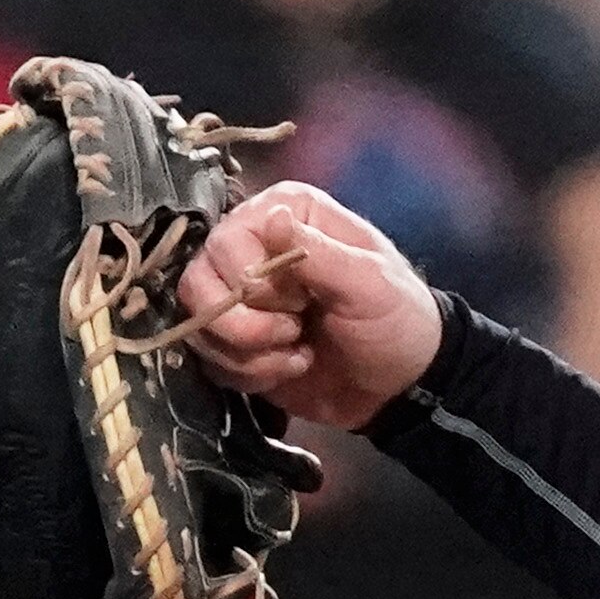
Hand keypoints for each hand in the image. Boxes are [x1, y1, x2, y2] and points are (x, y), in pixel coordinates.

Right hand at [174, 183, 443, 430]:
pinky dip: (249, 373)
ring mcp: (237, 296)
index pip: (226, 240)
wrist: (400, 384)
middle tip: (295, 331)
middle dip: (246, 323)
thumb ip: (318, 252)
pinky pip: (210, 357)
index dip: (251, 280)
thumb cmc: (396, 320)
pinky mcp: (234, 341)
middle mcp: (251, 246)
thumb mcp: (369, 284)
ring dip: (248, 352)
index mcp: (285, 214)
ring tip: (298, 353)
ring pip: (200, 323)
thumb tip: (271, 216)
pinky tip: (290, 367)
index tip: (300, 301)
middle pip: (199, 282)